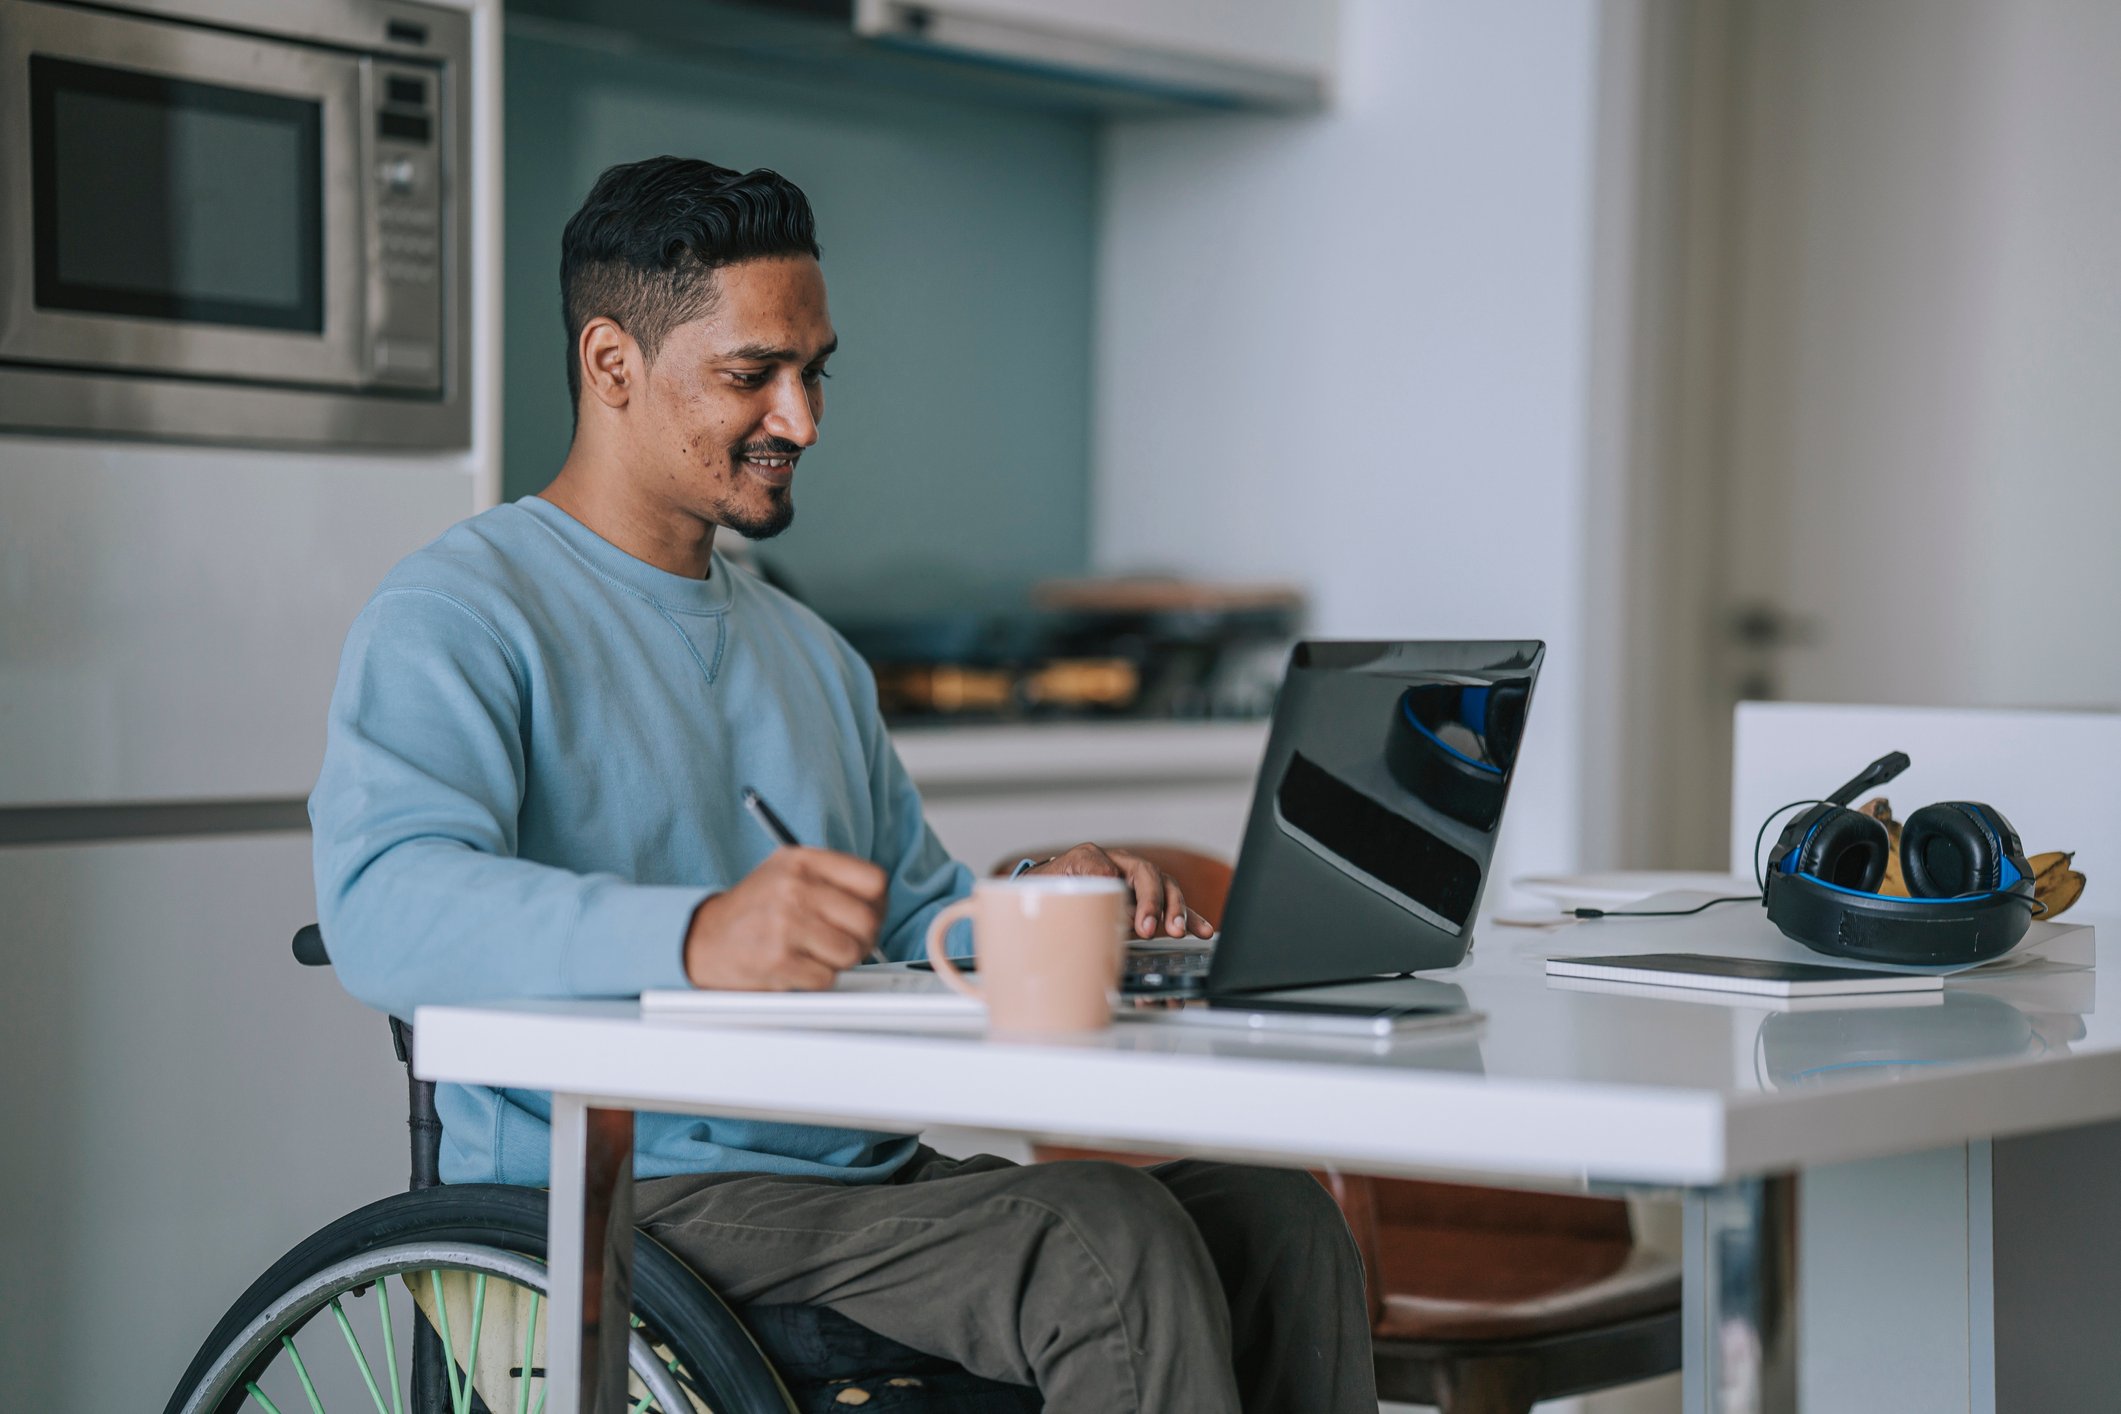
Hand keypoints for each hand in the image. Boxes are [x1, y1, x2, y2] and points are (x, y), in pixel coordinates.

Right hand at [684, 847, 886, 990]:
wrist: (703, 938)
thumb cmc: (754, 908)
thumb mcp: (788, 872)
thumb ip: (833, 878)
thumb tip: (881, 904)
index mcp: (802, 860)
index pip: (874, 881)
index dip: (878, 904)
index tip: (867, 913)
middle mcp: (794, 887)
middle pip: (867, 920)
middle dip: (862, 938)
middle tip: (843, 942)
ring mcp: (786, 923)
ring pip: (851, 952)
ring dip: (838, 961)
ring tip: (815, 953)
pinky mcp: (778, 959)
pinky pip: (826, 978)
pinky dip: (816, 979)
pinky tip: (796, 966)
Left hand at [1022, 844, 1215, 939]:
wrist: (1048, 891)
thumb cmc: (1050, 890)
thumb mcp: (1049, 885)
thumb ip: (1073, 885)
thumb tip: (1107, 888)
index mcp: (1093, 857)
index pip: (1118, 870)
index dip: (1125, 894)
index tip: (1131, 921)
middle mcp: (1120, 865)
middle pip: (1148, 876)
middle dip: (1154, 903)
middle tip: (1150, 929)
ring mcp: (1137, 882)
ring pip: (1166, 888)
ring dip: (1175, 910)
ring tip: (1178, 931)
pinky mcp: (1148, 901)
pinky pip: (1172, 907)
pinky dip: (1189, 918)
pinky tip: (1204, 930)